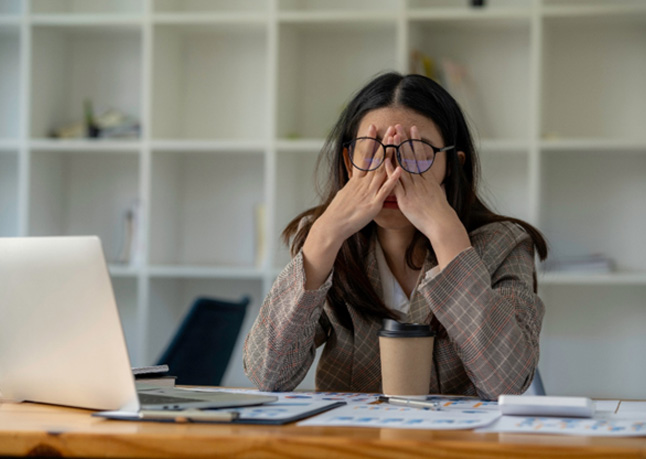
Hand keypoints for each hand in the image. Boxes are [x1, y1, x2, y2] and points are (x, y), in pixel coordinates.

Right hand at [318, 124, 401, 241]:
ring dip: (390, 155)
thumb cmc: (339, 212)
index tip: (373, 127)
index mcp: (356, 180)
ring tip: (397, 141)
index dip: (369, 141)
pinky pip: (385, 190)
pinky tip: (399, 169)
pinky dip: (392, 179)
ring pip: (381, 170)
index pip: (364, 156)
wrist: (333, 225)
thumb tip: (355, 179)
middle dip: (384, 143)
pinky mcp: (373, 204)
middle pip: (375, 159)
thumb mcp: (345, 193)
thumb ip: (353, 185)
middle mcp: (363, 183)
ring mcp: (369, 192)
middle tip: (391, 128)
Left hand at [386, 124, 470, 268]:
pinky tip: (385, 160)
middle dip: (405, 140)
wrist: (441, 224)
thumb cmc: (440, 213)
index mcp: (428, 179)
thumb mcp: (439, 194)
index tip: (412, 129)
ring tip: (392, 136)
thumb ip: (433, 185)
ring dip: (397, 150)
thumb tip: (433, 180)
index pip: (421, 156)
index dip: (416, 142)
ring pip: (403, 166)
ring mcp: (412, 189)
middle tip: (399, 126)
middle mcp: (420, 181)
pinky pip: (396, 183)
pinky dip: (391, 171)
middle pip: (411, 157)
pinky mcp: (405, 199)